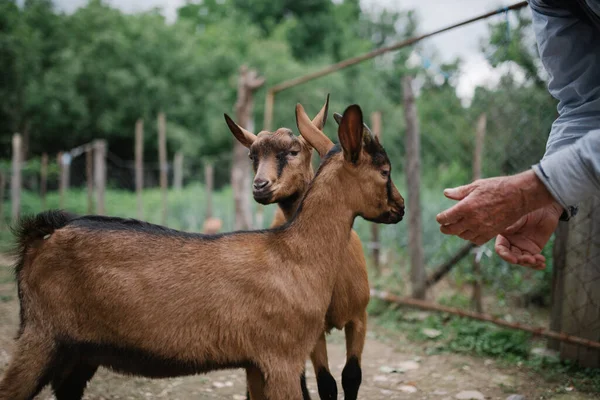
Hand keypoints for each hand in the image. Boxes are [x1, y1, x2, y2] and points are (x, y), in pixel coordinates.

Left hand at [436, 170, 556, 244]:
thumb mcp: (476, 186)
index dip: (441, 219)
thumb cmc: (497, 187)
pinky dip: (471, 238)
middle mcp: (472, 220)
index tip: (440, 218)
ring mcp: (482, 228)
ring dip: (458, 233)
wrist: (518, 196)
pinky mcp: (492, 233)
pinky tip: (470, 232)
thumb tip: (446, 193)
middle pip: (452, 230)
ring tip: (458, 228)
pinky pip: (476, 241)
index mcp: (465, 207)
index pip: (445, 218)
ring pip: (463, 236)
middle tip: (444, 227)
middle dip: (445, 228)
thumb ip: (459, 192)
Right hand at [494, 202, 562, 268]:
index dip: (505, 255)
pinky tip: (542, 265)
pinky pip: (534, 260)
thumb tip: (505, 230)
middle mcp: (511, 242)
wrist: (547, 209)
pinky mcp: (534, 250)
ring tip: (540, 259)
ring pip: (523, 260)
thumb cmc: (531, 209)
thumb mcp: (521, 215)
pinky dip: (537, 265)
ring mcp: (522, 247)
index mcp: (505, 234)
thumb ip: (514, 223)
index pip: (500, 248)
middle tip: (530, 259)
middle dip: (521, 260)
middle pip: (512, 256)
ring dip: (530, 263)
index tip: (514, 260)